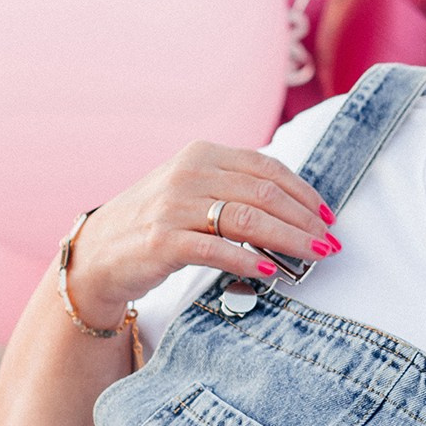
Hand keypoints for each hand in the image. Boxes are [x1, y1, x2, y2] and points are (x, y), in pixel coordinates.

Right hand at [66, 142, 337, 327]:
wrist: (97, 254)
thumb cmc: (156, 223)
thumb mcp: (194, 190)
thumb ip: (236, 188)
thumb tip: (297, 206)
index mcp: (203, 154)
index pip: (267, 168)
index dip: (303, 193)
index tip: (327, 216)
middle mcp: (189, 174)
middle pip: (264, 194)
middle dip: (303, 220)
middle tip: (328, 242)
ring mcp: (173, 207)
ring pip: (247, 220)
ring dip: (288, 239)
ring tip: (313, 255)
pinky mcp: (162, 241)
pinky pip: (216, 250)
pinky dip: (248, 260)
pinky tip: (271, 270)